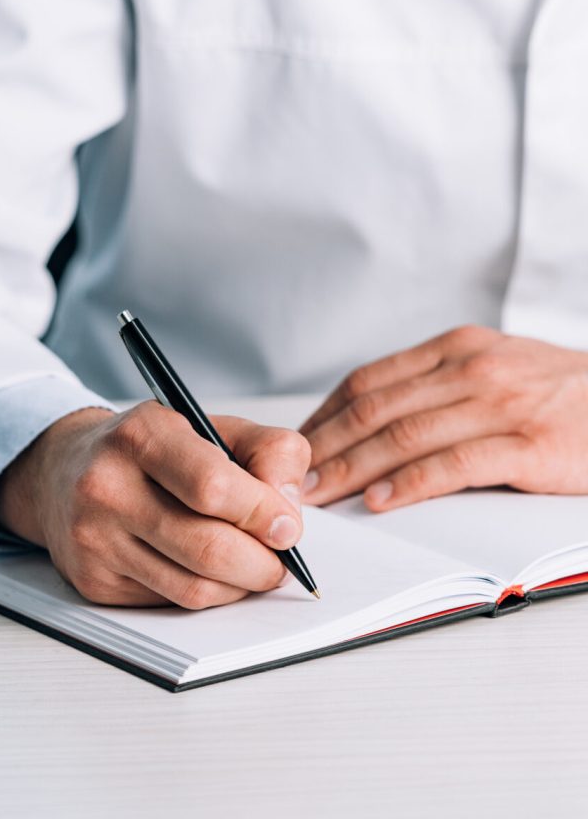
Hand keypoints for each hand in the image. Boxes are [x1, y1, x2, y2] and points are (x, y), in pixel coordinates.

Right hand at [0, 402, 310, 608]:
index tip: (288, 526)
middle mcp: (107, 486)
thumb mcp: (210, 425)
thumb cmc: (150, 448)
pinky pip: (169, 604)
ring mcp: (94, 538)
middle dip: (262, 563)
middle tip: (280, 560)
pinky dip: (205, 596)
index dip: (263, 512)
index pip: (213, 486)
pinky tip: (208, 572)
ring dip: (238, 587)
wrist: (64, 468)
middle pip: (208, 548)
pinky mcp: (92, 581)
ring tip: (250, 566)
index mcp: (141, 434)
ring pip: (193, 589)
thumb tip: (288, 511)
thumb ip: (267, 451)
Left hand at [299, 325, 587, 511]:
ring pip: (405, 435)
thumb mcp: (496, 366)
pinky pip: (455, 464)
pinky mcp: (529, 446)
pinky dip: (409, 484)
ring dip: (353, 469)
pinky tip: (381, 502)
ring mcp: (501, 404)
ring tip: (321, 497)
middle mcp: (472, 368)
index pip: (368, 381)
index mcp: (457, 347)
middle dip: (325, 447)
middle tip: (290, 481)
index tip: (292, 449)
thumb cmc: (560, 393)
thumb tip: (370, 421)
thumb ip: (439, 384)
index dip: (323, 416)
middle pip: (376, 408)